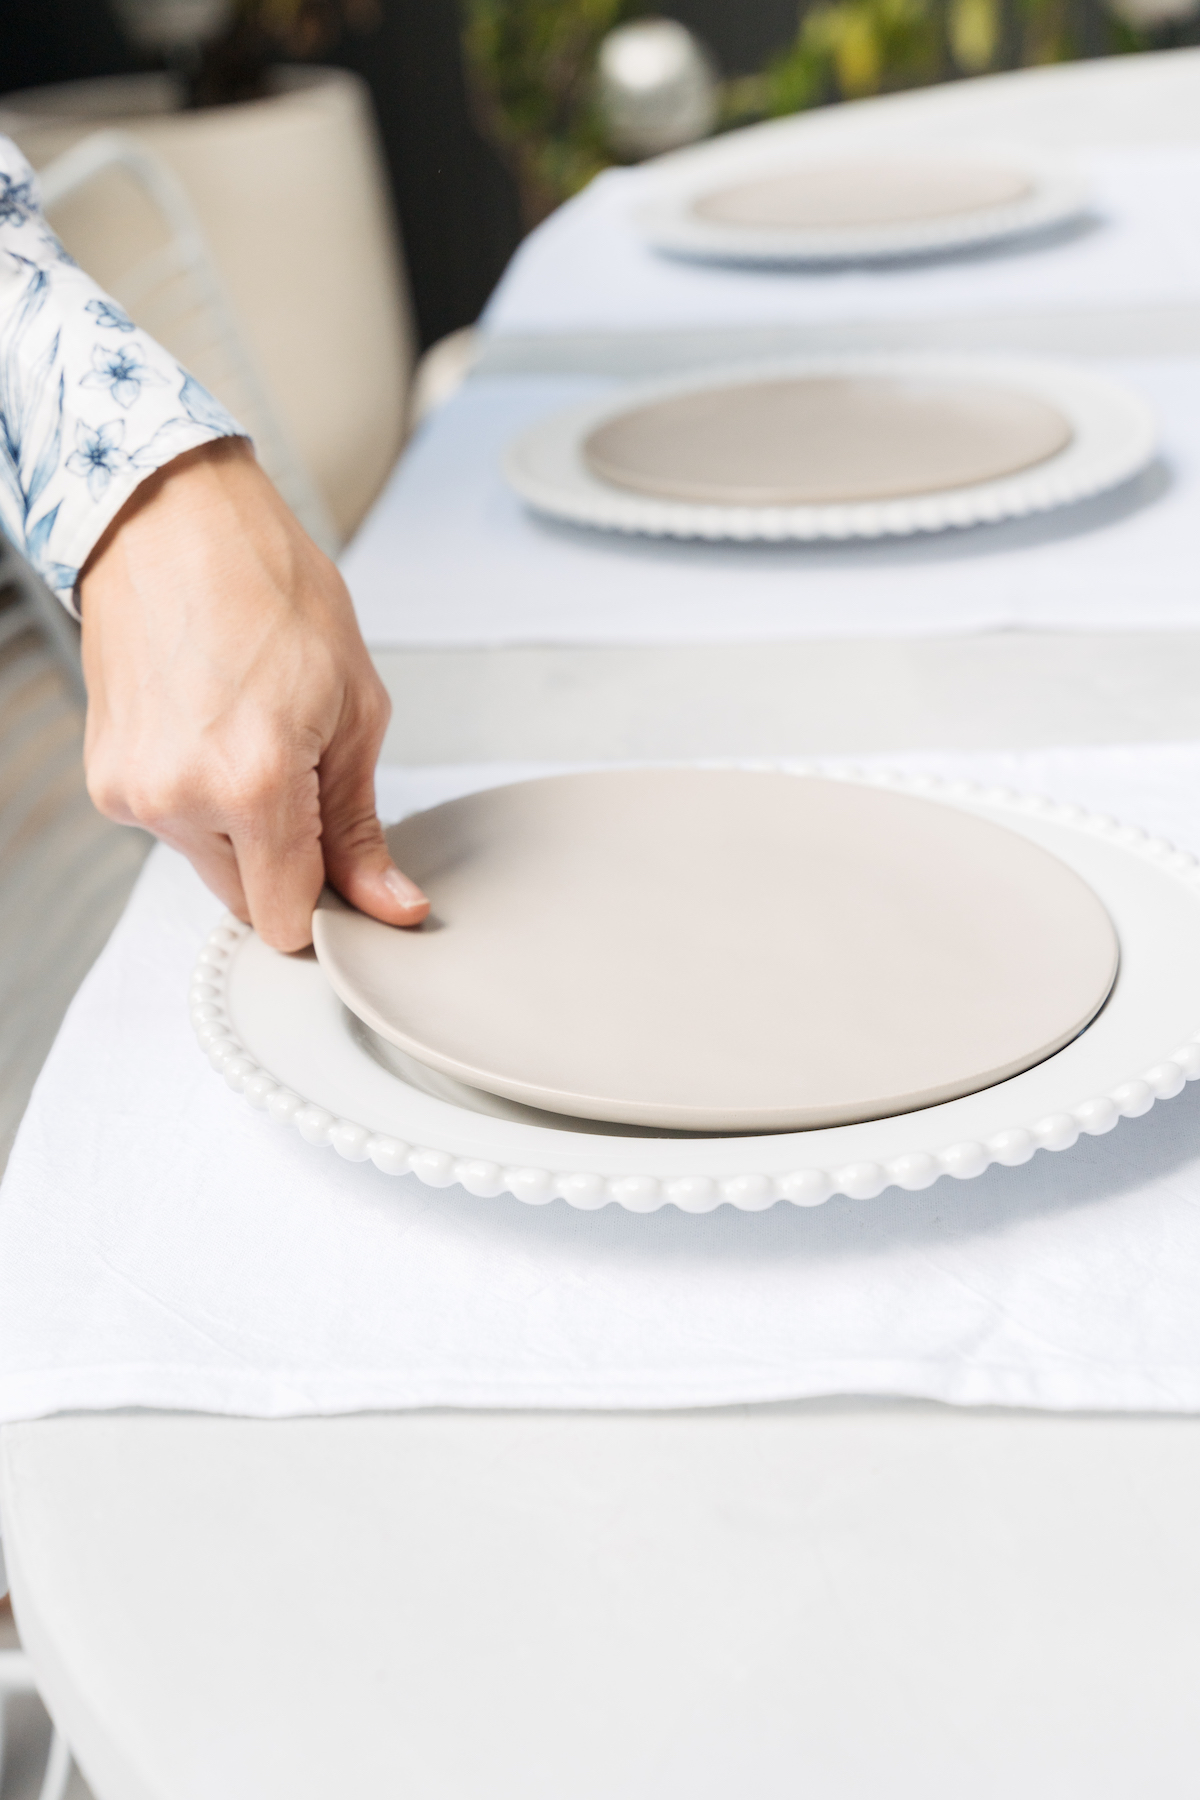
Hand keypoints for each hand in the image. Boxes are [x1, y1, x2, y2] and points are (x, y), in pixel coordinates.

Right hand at [80, 437, 428, 950]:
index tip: (347, 876)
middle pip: (249, 902)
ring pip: (211, 866)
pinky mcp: (107, 781)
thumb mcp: (355, 708)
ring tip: (253, 737)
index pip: (288, 919)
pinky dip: (201, 801)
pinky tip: (214, 733)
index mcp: (253, 784)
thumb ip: (362, 826)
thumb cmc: (268, 588)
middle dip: (286, 864)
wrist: (175, 524)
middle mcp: (180, 799)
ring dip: (243, 832)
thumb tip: (390, 904)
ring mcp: (133, 792)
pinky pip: (173, 827)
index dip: (327, 904)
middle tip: (305, 781)